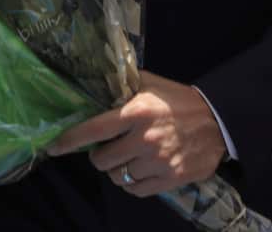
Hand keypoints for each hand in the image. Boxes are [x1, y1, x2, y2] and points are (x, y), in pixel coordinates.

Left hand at [47, 70, 226, 196]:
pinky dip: (132, 183)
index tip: (53, 147)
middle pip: (102, 160)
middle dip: (99, 156)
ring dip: (117, 170)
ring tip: (127, 158)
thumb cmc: (178, 100)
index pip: (93, 129)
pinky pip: (136, 190)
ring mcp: (157, 162)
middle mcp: (144, 139)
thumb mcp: (150, 84)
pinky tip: (139, 170)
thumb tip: (94, 81)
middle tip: (108, 148)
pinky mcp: (170, 179)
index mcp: (136, 112)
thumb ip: (122, 85)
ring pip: (118, 177)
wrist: (218, 121)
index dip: (69, 140)